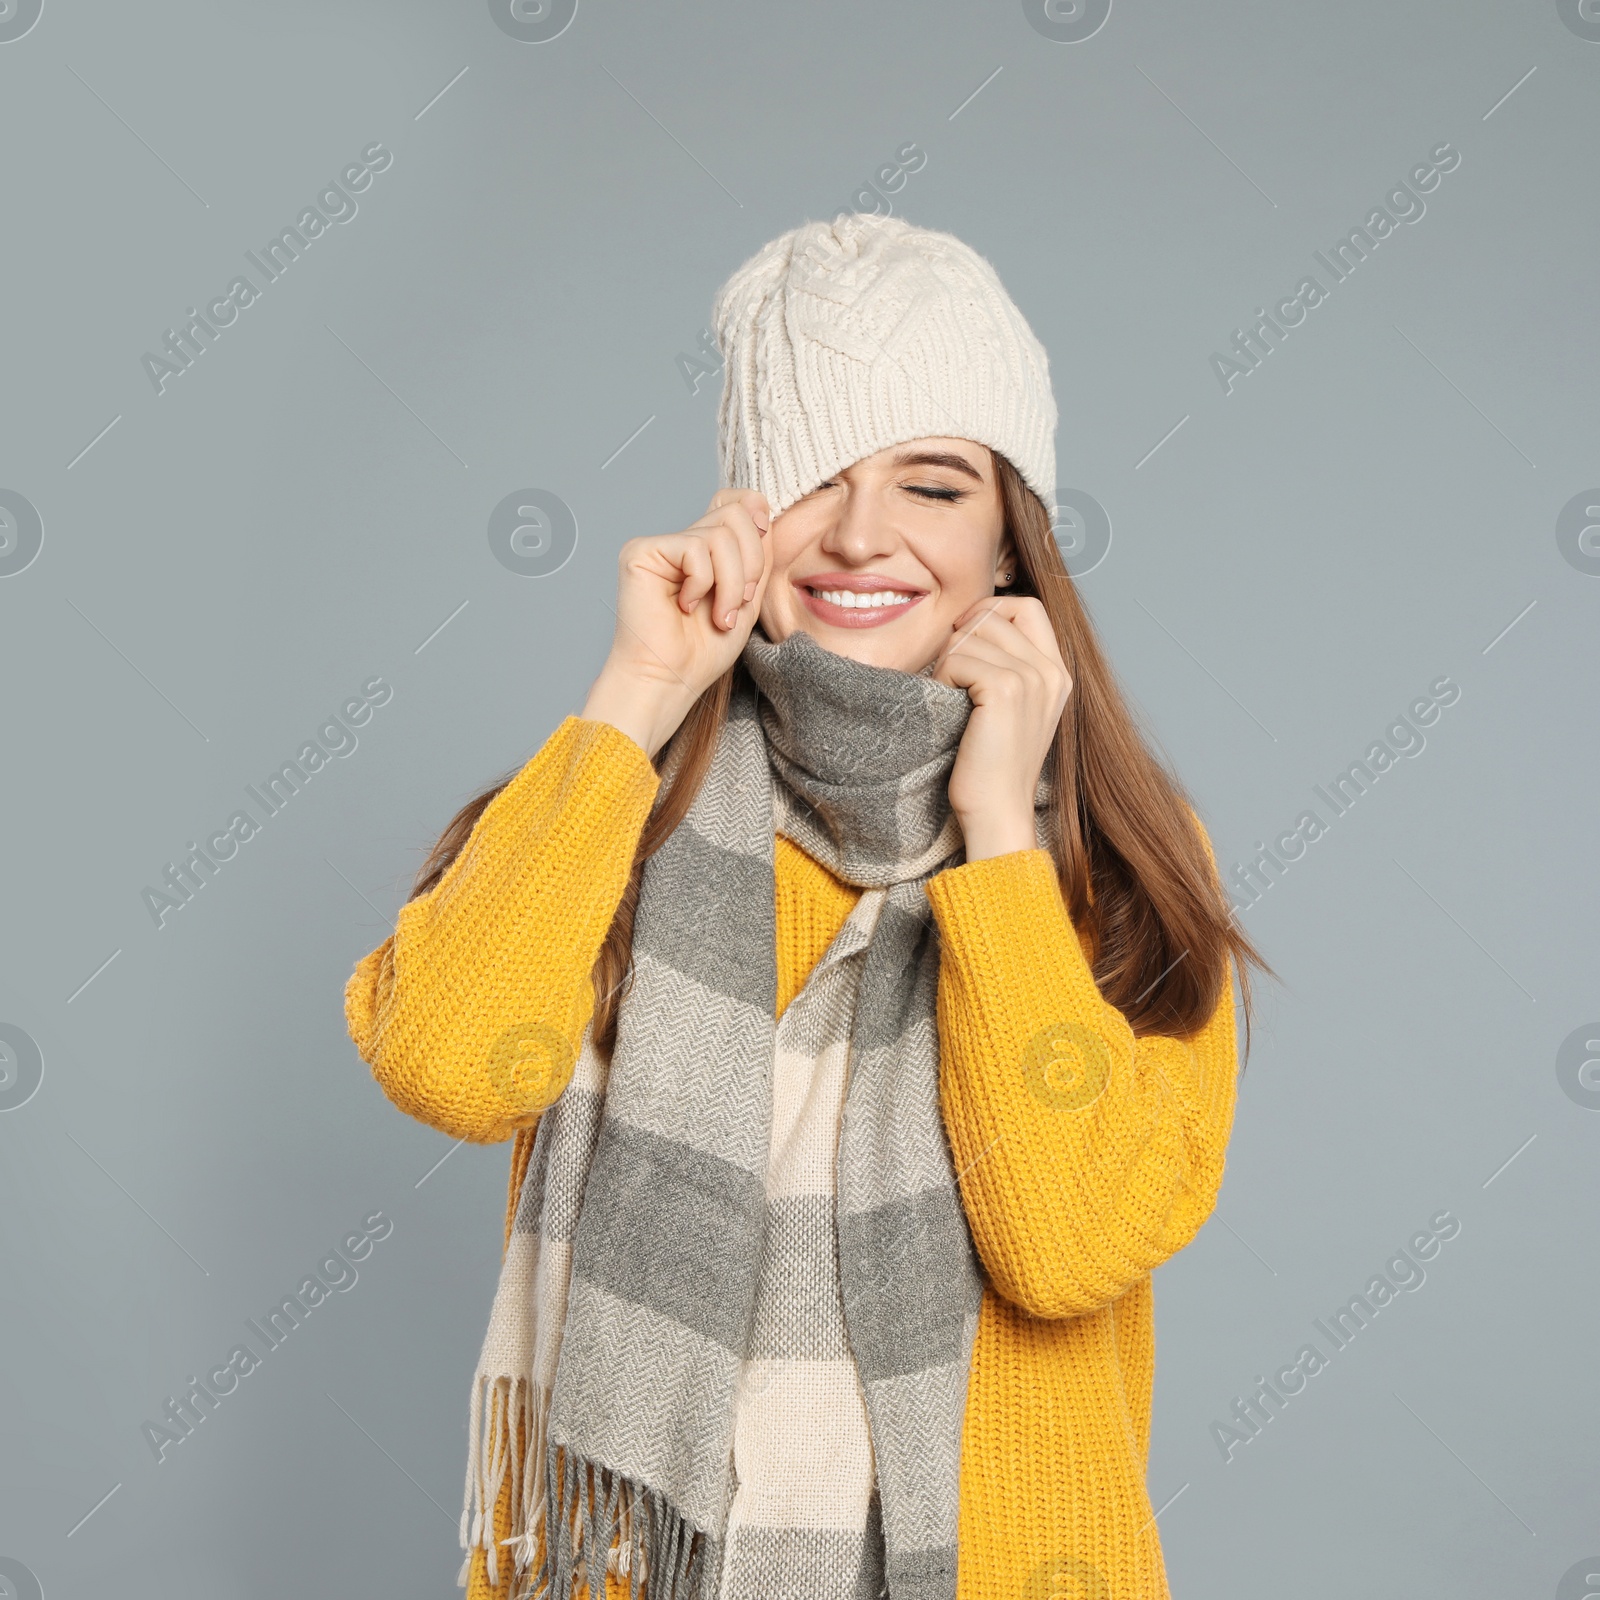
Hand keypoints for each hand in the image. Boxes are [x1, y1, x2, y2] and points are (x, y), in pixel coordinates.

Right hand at [582, 488, 772, 757]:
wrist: (670, 680)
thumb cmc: (703, 650)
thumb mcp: (747, 596)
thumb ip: (757, 554)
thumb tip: (761, 509)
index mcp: (707, 550)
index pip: (736, 501)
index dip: (756, 514)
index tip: (764, 542)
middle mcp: (682, 541)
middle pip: (735, 513)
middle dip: (750, 563)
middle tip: (738, 602)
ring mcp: (661, 545)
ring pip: (720, 534)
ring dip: (730, 583)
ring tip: (718, 615)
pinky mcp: (641, 552)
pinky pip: (695, 549)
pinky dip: (703, 584)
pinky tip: (685, 606)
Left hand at [930, 596, 1071, 860]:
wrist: (997, 812)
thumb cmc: (990, 766)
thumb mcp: (1012, 709)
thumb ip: (1007, 665)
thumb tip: (969, 622)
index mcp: (1057, 673)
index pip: (1026, 606)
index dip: (989, 611)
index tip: (964, 639)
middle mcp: (1051, 671)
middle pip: (991, 614)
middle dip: (960, 639)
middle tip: (952, 679)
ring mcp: (1032, 678)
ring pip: (969, 634)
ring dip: (948, 663)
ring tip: (953, 700)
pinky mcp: (1006, 689)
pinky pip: (956, 658)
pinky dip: (941, 680)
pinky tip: (949, 709)